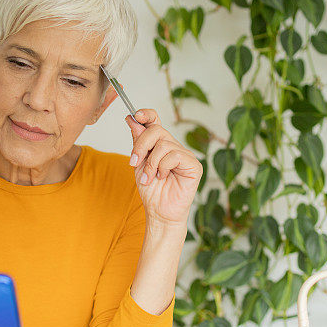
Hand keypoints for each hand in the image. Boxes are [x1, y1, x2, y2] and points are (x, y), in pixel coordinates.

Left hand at [125, 109, 202, 227]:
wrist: (158, 212)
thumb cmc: (151, 191)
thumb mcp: (139, 163)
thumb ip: (138, 142)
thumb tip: (132, 119)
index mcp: (160, 145)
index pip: (155, 121)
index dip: (146, 114)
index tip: (135, 116)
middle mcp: (173, 147)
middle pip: (156, 130)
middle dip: (141, 145)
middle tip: (134, 162)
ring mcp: (184, 155)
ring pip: (163, 144)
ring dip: (151, 163)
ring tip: (149, 178)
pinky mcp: (193, 165)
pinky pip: (174, 155)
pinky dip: (163, 167)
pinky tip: (163, 177)